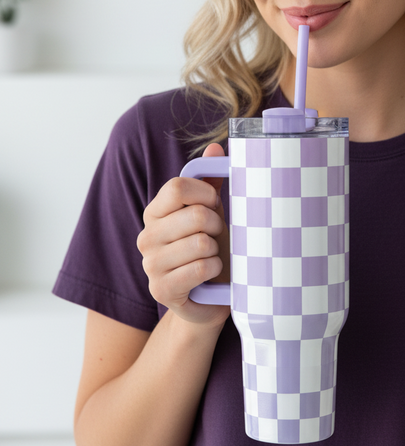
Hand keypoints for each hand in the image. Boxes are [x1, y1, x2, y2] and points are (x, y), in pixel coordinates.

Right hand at [137, 144, 229, 326]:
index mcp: (155, 212)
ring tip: (212, 257)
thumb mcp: (212, 213)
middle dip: (217, 225)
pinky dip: (214, 269)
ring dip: (216, 251)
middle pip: (195, 215)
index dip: (206, 193)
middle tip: (217, 237)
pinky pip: (200, 268)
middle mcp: (146, 236)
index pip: (177, 187)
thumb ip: (211, 182)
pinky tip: (209, 274)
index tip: (217, 204)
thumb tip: (217, 147)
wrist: (208, 297)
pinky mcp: (160, 290)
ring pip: (201, 243)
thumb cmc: (211, 250)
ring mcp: (150, 264)